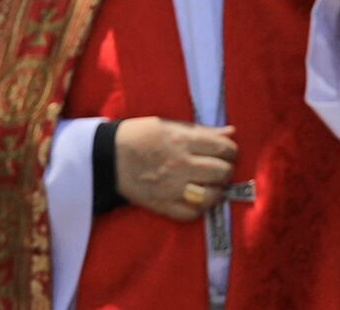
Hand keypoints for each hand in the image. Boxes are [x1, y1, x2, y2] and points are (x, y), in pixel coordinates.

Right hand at [115, 116, 238, 223]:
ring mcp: (172, 187)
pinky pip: (190, 214)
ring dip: (217, 192)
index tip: (228, 153)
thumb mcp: (170, 125)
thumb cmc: (140, 135)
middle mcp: (181, 165)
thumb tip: (231, 132)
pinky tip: (197, 201)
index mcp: (183, 141)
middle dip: (226, 170)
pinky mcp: (162, 205)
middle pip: (221, 172)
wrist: (108, 156)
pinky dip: (199, 210)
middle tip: (220, 169)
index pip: (223, 148)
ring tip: (213, 187)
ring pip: (211, 196)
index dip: (231, 151)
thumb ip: (202, 131)